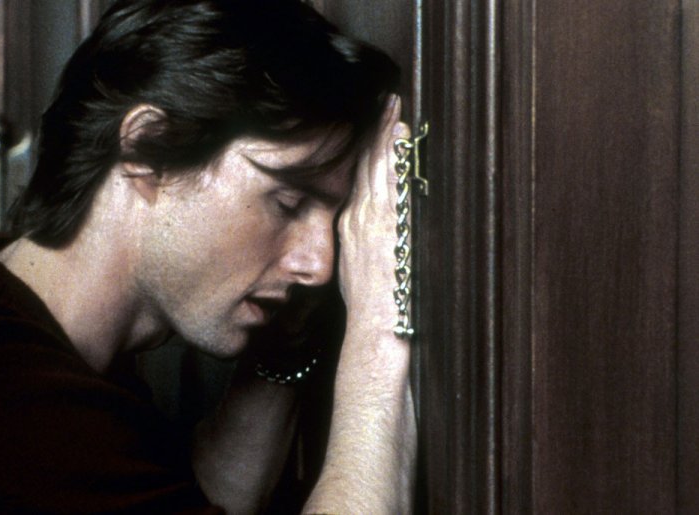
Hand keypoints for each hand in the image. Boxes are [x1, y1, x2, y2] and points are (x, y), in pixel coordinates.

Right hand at [337, 94, 410, 334]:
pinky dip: (392, 157)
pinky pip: (388, 181)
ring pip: (376, 167)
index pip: (357, 177)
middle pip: (364, 165)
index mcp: (351, 224)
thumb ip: (365, 238)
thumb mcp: (359, 264)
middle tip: (385, 103)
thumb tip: (372, 226)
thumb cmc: (371, 300)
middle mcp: (358, 216)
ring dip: (385, 136)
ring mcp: (372, 218)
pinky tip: (398, 137)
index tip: (374, 126)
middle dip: (375, 131)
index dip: (366, 149)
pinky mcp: (386, 223)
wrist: (374, 322)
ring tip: (393, 109)